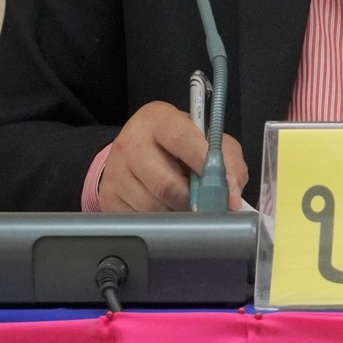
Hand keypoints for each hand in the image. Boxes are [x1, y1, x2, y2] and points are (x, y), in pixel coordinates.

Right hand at [97, 101, 248, 212]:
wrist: (134, 153)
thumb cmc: (177, 145)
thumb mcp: (204, 139)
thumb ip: (227, 157)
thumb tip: (233, 192)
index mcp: (158, 119)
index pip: (181, 138)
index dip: (204, 162)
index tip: (225, 186)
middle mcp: (131, 142)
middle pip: (166, 183)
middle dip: (193, 200)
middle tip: (208, 207)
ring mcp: (116, 171)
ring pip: (154, 206)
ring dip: (176, 213)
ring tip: (184, 205)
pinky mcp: (109, 197)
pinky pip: (140, 220)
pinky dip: (159, 222)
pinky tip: (165, 210)